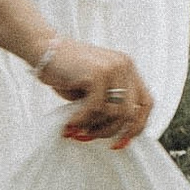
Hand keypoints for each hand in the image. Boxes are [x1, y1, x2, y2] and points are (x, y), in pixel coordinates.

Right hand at [34, 36, 152, 146]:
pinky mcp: (98, 73)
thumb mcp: (93, 90)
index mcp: (127, 69)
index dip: (137, 126)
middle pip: (131, 112)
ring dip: (95, 126)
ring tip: (79, 128)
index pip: (146, 103)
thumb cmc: (65, 71)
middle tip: (92, 135)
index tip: (123, 140)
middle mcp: (124, 66)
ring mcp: (113, 68)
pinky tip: (71, 121)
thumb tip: (117, 134)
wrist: (43, 49)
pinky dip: (82, 119)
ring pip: (115, 113)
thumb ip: (108, 106)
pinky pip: (96, 107)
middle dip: (111, 131)